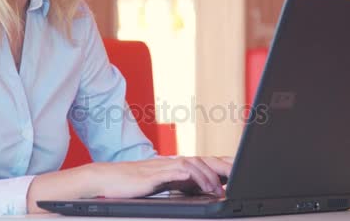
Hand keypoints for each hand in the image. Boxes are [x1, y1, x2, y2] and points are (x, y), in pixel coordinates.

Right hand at [88, 156, 233, 197]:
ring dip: (214, 174)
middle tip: (243, 172)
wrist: (107, 180)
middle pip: (205, 159)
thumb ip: (181, 185)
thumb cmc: (132, 184)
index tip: (240, 171)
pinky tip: (206, 186)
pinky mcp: (157, 173)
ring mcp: (166, 166)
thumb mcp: (161, 185)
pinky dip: (196, 177)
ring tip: (227, 185)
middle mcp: (173, 162)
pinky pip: (182, 172)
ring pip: (197, 164)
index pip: (205, 162)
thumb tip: (201, 190)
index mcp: (176, 165)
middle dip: (226, 165)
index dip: (223, 165)